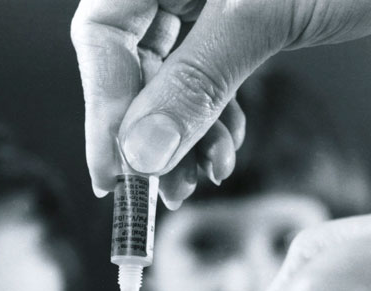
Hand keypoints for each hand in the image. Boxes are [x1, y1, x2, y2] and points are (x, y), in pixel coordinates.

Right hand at [72, 0, 370, 207]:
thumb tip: (141, 153)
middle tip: (159, 190)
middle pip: (131, 63)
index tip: (113, 173)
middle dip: (147, 135)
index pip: (102, 31)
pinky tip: (224, 153)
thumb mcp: (269, 12)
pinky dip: (212, 126)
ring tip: (202, 178)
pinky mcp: (240, 27)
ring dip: (182, 141)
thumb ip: (199, 78)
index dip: (102, 107)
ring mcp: (208, 1)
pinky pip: (206, 83)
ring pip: (168, 82)